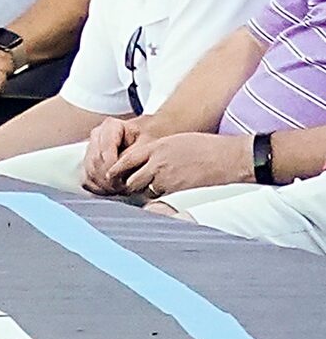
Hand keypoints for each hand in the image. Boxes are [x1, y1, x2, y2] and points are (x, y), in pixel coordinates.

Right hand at [83, 114, 147, 194]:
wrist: (147, 142)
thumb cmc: (149, 143)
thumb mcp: (147, 146)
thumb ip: (131, 157)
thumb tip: (118, 172)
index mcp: (111, 126)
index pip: (105, 150)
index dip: (113, 168)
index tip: (125, 181)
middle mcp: (97, 135)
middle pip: (95, 161)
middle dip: (109, 179)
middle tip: (125, 189)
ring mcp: (91, 148)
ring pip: (89, 170)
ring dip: (104, 185)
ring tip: (120, 190)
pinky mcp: (89, 161)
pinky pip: (86, 178)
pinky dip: (97, 188)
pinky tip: (111, 191)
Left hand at [119, 131, 253, 199]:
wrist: (227, 158)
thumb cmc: (205, 147)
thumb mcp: (174, 142)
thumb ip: (157, 151)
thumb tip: (147, 161)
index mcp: (156, 147)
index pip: (127, 159)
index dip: (116, 168)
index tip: (110, 174)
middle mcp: (157, 162)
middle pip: (131, 178)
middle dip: (129, 183)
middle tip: (128, 187)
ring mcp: (167, 178)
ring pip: (145, 190)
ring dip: (145, 191)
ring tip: (149, 191)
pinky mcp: (178, 191)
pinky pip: (161, 197)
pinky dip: (160, 197)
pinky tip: (167, 194)